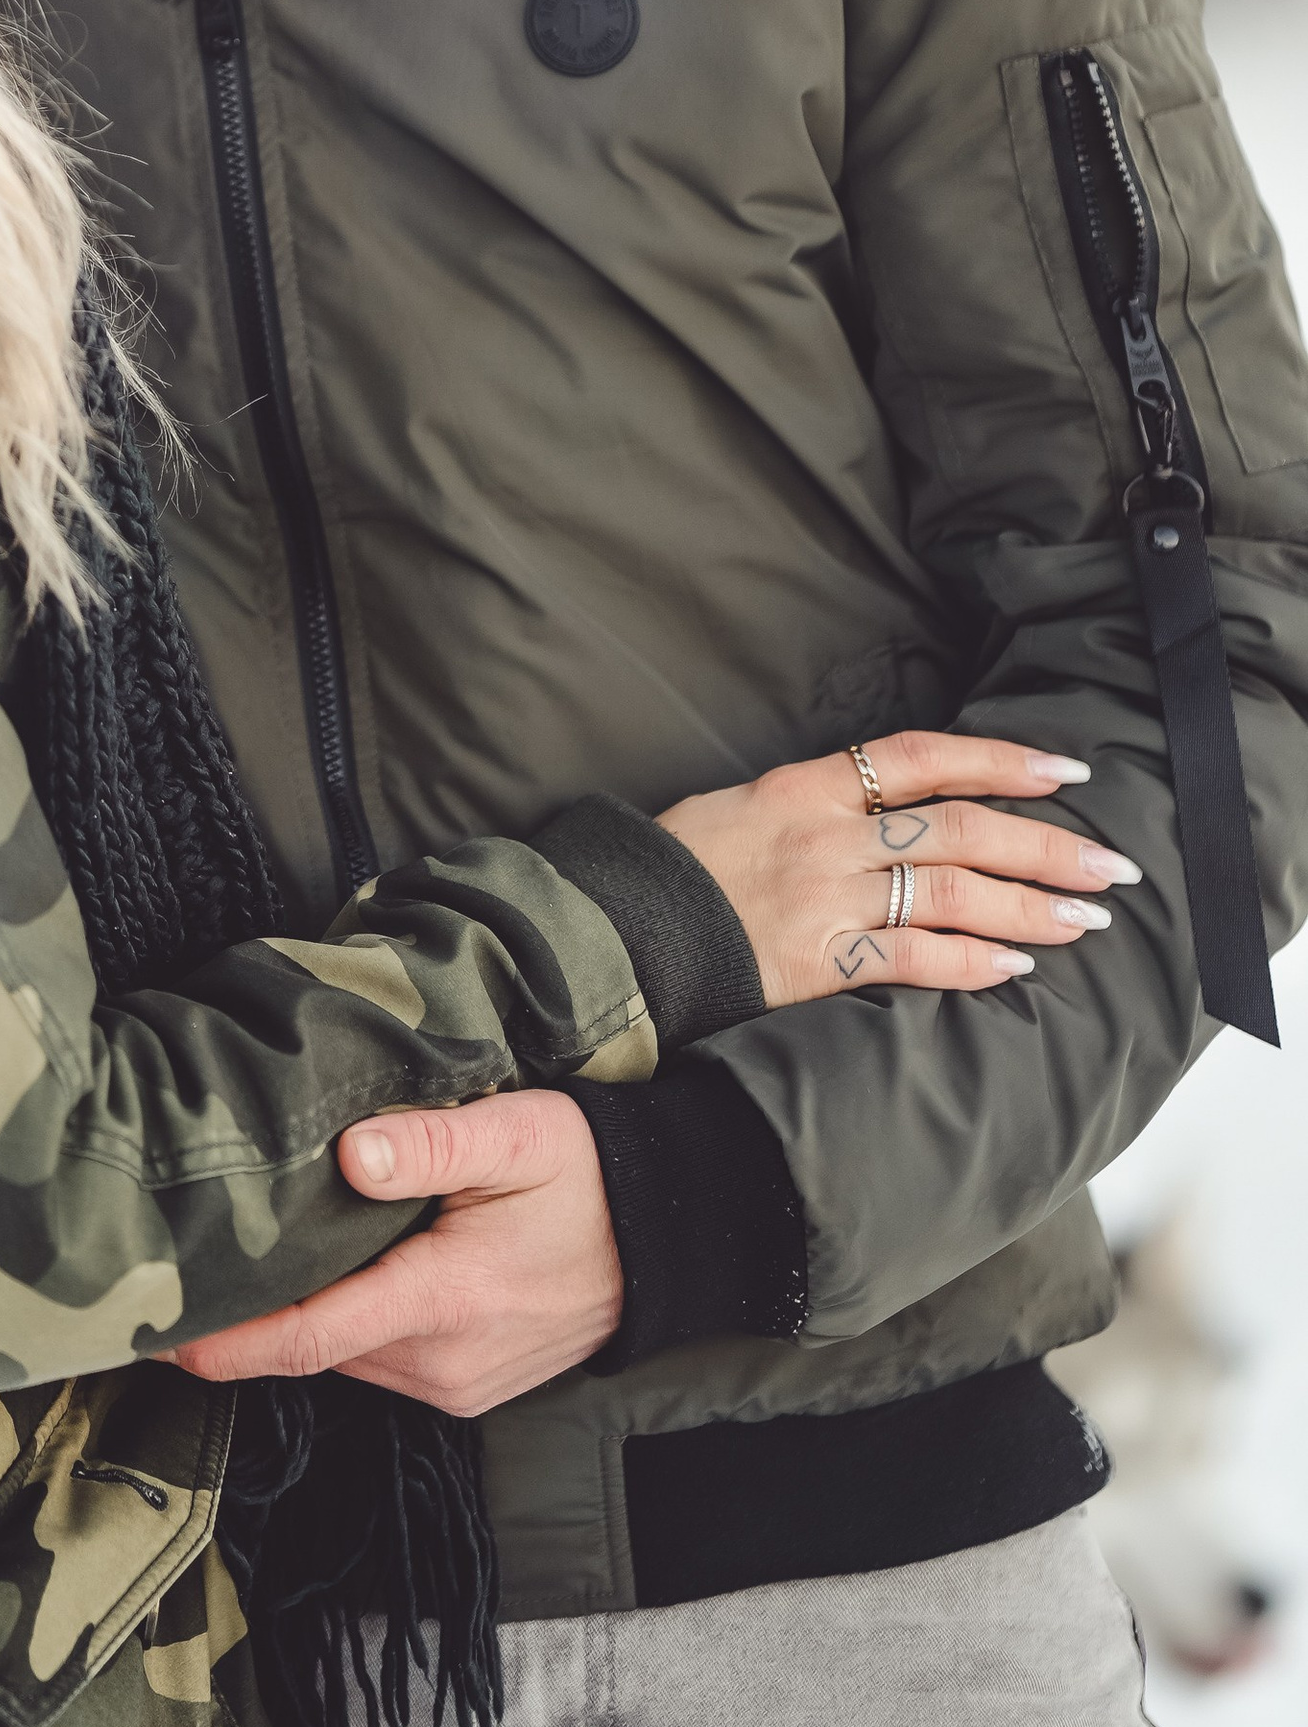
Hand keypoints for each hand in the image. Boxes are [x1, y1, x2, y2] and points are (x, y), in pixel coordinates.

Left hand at [170, 1088, 619, 1415]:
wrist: (663, 1242)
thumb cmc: (588, 1175)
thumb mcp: (520, 1133)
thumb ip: (433, 1142)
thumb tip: (354, 1152)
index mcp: (447, 1301)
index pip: (311, 1336)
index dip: (228, 1340)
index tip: (157, 1328)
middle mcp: (443, 1362)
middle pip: (313, 1345)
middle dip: (247, 1313)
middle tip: (178, 1259)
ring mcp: (454, 1384)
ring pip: (341, 1353)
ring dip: (295, 1314)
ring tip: (239, 1255)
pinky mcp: (461, 1384)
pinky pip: (376, 1357)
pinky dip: (340, 1320)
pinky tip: (322, 1268)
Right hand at [658, 730, 1139, 1007]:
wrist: (615, 925)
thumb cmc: (675, 867)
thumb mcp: (743, 805)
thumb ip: (819, 808)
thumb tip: (893, 815)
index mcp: (808, 784)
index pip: (927, 757)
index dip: (1003, 759)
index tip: (1066, 768)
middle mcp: (827, 834)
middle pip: (962, 828)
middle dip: (1046, 844)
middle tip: (1110, 864)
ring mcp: (826, 897)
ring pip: (953, 893)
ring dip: (1029, 907)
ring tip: (1084, 918)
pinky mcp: (817, 962)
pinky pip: (914, 958)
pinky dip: (970, 962)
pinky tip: (1014, 969)